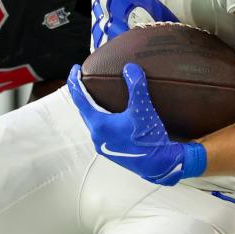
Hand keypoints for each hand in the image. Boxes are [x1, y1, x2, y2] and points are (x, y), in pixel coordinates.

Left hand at [67, 63, 207, 185]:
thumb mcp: (143, 110)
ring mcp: (102, 145)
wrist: (160, 165)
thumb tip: (130, 67)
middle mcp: (96, 136)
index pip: (80, 100)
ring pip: (91, 121)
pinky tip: (109, 114)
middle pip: (83, 111)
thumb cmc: (149, 139)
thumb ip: (136, 87)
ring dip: (91, 107)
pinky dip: (99, 117)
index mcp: (99, 125)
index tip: (75, 69)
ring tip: (95, 95)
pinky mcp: (110, 150)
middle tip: (84, 79)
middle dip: (82, 94)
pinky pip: (99, 129)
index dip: (75, 82)